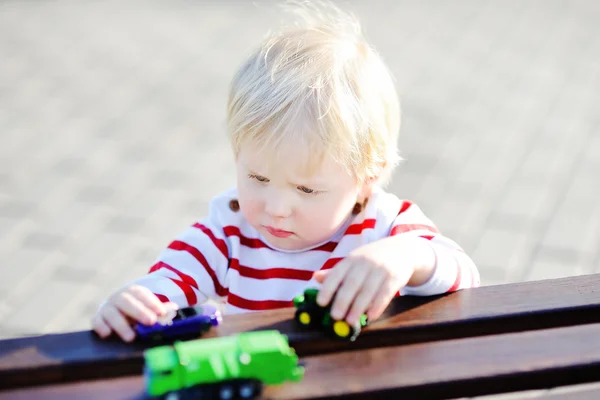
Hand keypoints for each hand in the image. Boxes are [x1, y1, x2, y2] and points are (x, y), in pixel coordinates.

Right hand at [92, 285, 177, 341]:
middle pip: (127, 301)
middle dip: (139, 311)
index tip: (161, 313)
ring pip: (112, 312)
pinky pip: (96, 320)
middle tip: (150, 322)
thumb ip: (160, 309)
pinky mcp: (98, 318)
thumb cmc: (138, 310)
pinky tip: (107, 334)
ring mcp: (108, 307)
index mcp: (133, 292)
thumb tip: (173, 308)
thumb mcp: (149, 308)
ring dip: (121, 325)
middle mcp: (119, 297)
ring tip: (131, 337)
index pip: (142, 294)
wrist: (118, 310)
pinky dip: (101, 326)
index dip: (152, 303)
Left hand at [313, 236, 434, 324]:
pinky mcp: (395, 277)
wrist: (402, 250)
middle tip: (335, 316)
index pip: (337, 273)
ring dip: (358, 307)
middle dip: (342, 300)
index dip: (328, 288)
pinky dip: (377, 306)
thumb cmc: (372, 259)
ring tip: (350, 322)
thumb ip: (336, 272)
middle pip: (352, 283)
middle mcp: (365, 262)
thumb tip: (315, 277)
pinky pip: (385, 293)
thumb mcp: (354, 261)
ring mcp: (381, 269)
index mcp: (351, 259)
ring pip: (368, 290)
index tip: (320, 302)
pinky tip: (370, 317)